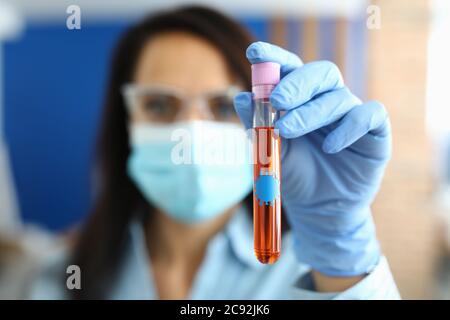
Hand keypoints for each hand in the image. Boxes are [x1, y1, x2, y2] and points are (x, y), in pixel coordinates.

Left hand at [234, 42, 390, 276]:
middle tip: (277, 100)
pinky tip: (330, 146)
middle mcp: (327, 101)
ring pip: (339, 97)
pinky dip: (350, 126)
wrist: (319, 209)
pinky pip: (370, 115)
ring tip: (287, 131)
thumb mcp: (270, 152)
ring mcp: (351, 115)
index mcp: (301, 100)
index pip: (291, 69)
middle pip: (321, 73)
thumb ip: (257, 126)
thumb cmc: (294, 176)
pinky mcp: (375, 134)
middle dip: (297, 83)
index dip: (275, 58)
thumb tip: (241, 97)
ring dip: (311, 112)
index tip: (254, 53)